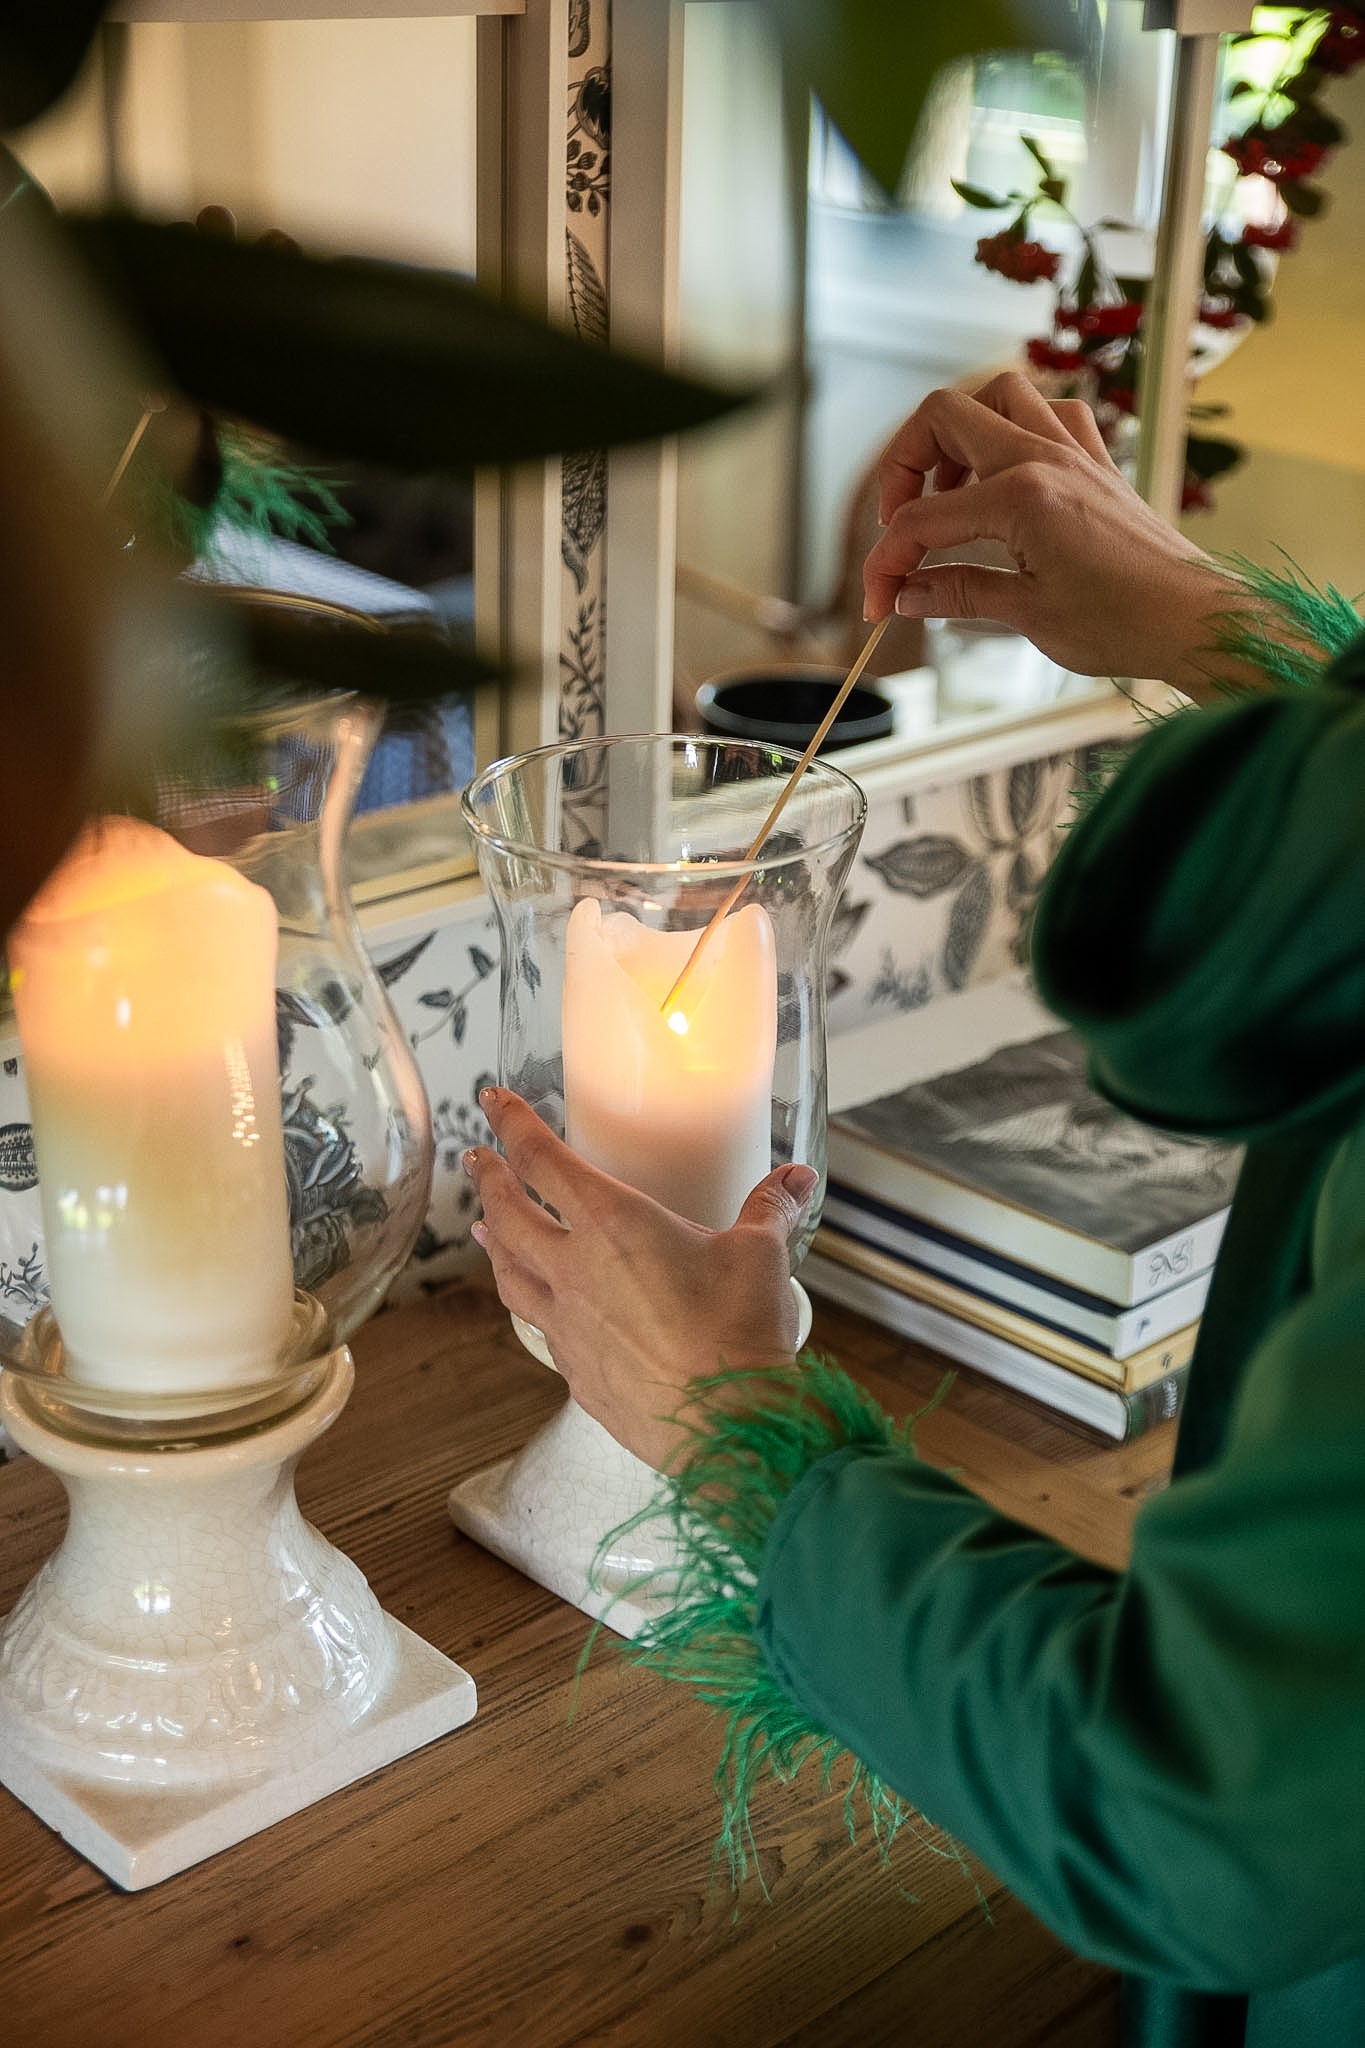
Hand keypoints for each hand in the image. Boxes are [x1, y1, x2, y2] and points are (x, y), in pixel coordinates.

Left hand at [464, 1088, 816, 1470]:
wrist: (727, 1425)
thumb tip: (795, 1181)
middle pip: (510, 1214)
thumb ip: (770, 1210)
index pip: (542, 1160)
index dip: (512, 1124)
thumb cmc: (738, 1335)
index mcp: (612, 1224)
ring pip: (509, 1274)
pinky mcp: (576, 1372)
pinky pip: (539, 1328)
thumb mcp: (761, 1256)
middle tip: (478, 1158)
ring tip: (484, 1228)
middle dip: (490, 1179)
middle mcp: (576, 1270)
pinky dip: (531, 1306)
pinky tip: (538, 1308)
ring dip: (494, 1244)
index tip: (494, 1102)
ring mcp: (568, 1325)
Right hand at [862, 372, 1243, 696]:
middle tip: (896, 523)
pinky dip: (1015, 431)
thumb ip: (958, 592)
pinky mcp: (1096, 463)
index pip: (923, 519)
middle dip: (903, 466)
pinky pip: (1049, 414)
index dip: (886, 562)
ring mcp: (1074, 453)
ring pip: (998, 396)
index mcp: (1021, 496)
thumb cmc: (1125, 622)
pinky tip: (1004, 474)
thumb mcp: (1027, 615)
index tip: (878, 599)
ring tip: (946, 490)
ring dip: (958, 433)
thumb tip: (906, 593)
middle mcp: (1045, 458)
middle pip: (944, 417)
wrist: (1194, 620)